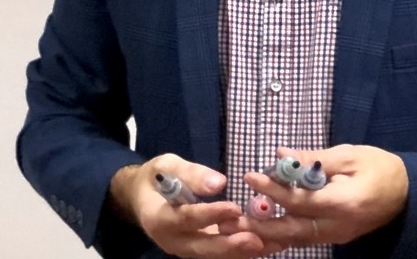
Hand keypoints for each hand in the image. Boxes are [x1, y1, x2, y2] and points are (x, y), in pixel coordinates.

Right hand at [110, 154, 283, 258]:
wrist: (144, 198)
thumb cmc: (156, 177)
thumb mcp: (167, 166)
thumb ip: (190, 174)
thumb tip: (219, 183)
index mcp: (158, 218)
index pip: (186, 219)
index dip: (210, 214)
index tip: (234, 208)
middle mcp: (171, 241)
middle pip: (203, 246)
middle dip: (231, 244)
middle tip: (257, 239)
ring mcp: (185, 250)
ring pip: (215, 254)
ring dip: (244, 251)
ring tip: (273, 245)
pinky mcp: (198, 252)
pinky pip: (221, 254)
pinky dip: (244, 251)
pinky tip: (268, 246)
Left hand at [242, 145, 408, 248]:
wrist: (409, 192)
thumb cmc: (379, 167)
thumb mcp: (348, 155)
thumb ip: (313, 158)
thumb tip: (279, 155)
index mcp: (344, 203)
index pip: (300, 200)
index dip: (272, 189)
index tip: (249, 176)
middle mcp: (338, 226)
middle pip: (293, 230)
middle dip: (261, 224)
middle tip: (231, 217)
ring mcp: (337, 236)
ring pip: (297, 239)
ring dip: (267, 234)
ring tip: (238, 226)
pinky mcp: (336, 237)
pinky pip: (305, 239)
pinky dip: (282, 236)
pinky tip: (262, 231)